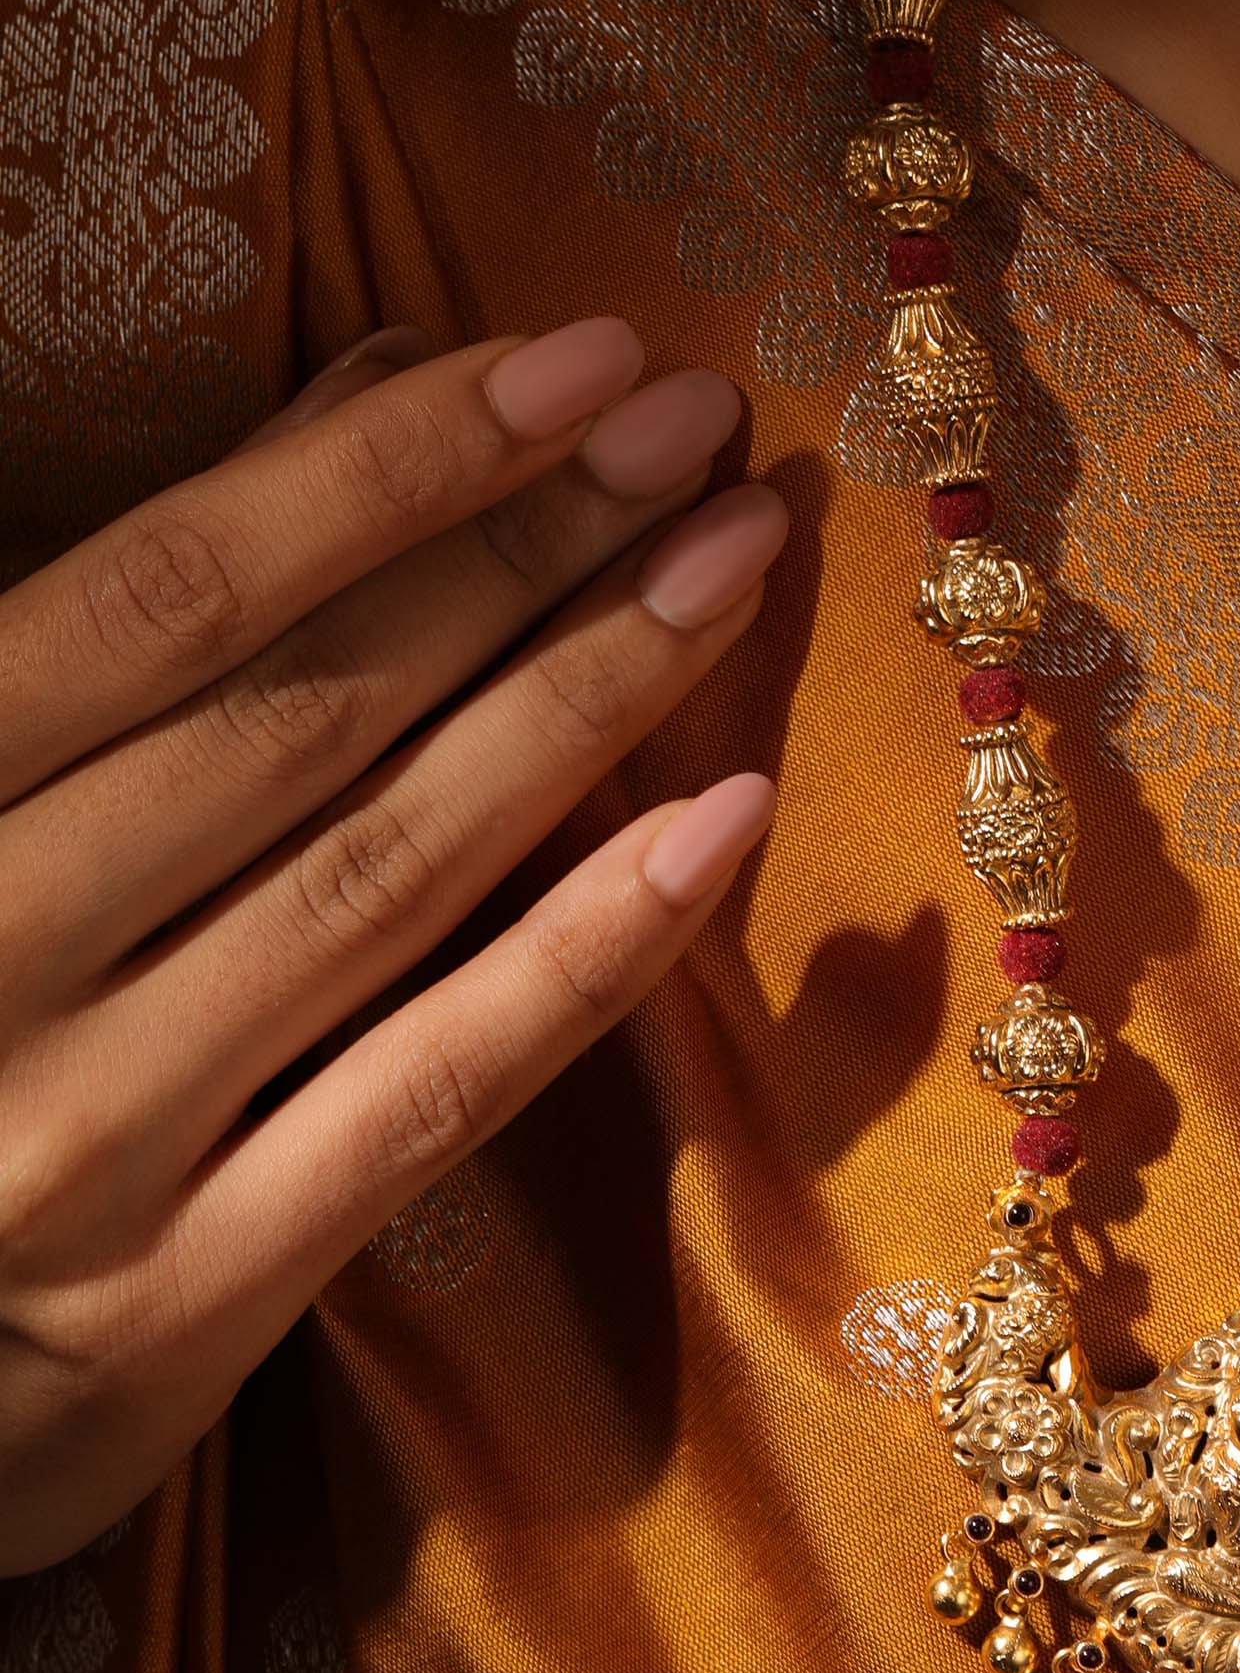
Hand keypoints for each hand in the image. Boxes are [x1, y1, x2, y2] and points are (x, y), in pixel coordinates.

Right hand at [0, 317, 785, 1574]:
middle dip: (527, 550)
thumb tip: (379, 382)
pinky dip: (581, 953)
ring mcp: (74, 1151)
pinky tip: (719, 820)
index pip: (175, 596)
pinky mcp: (168, 1314)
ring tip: (732, 557)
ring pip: (383, 879)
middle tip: (700, 428)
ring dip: (583, 702)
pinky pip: (418, 1097)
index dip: (392, 466)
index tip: (584, 358)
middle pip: (308, 718)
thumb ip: (133, 598)